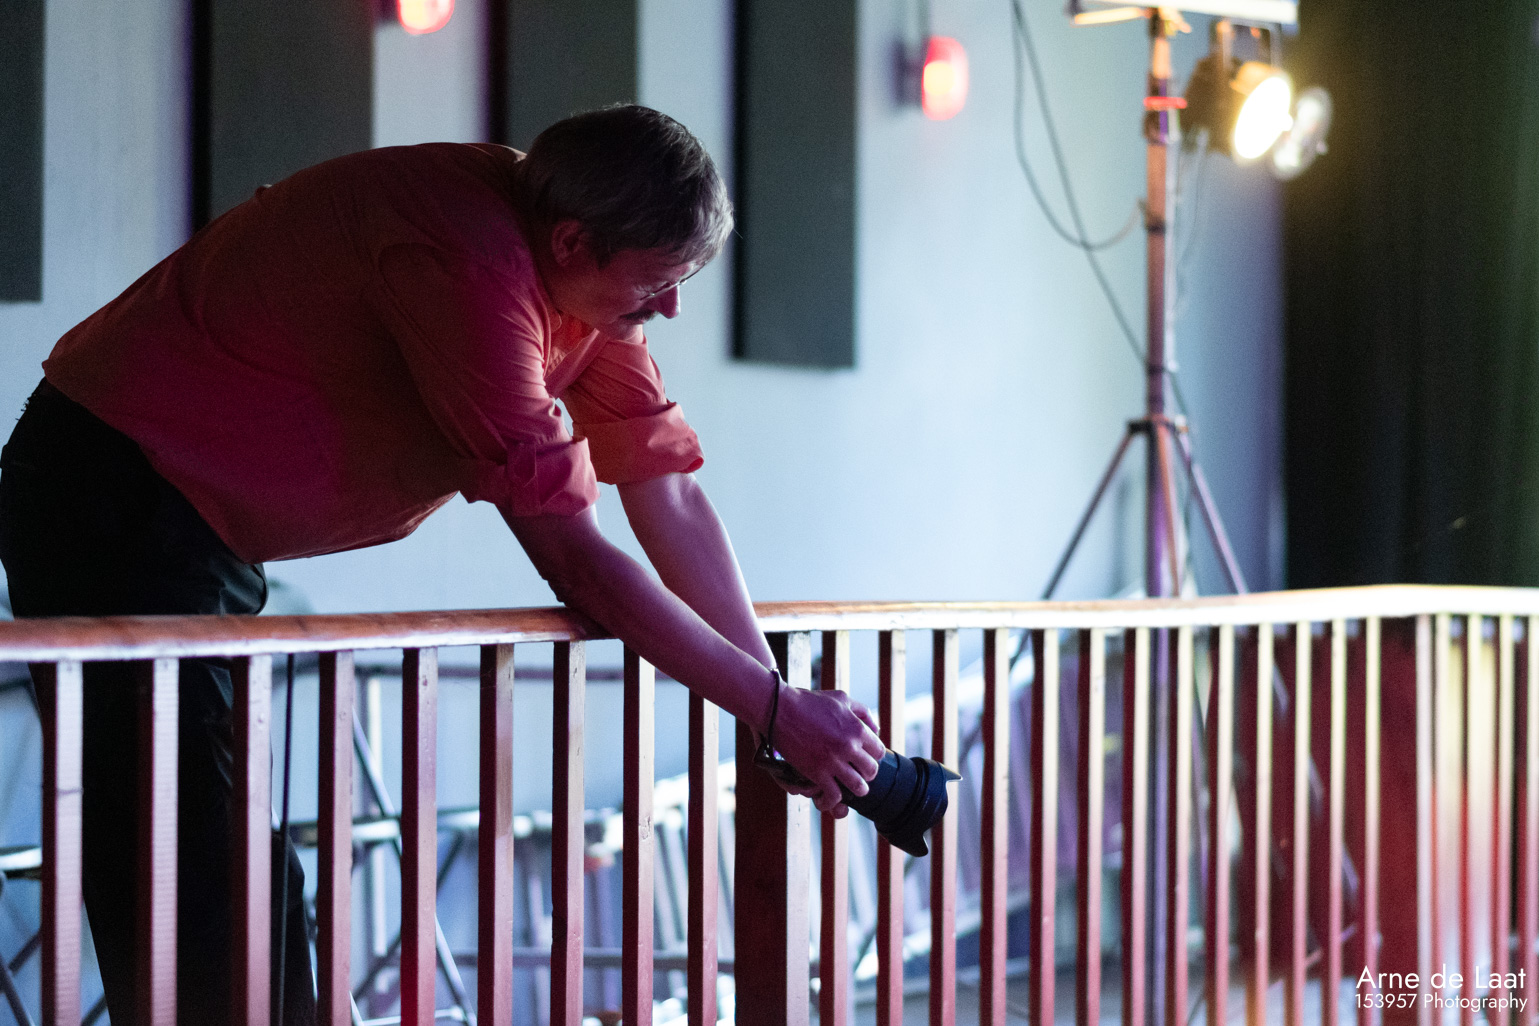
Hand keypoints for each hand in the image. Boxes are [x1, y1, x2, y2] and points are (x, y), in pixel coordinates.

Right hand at [764, 686, 885, 817]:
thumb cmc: (810, 702)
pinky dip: (833, 801)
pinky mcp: (816, 773)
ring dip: (855, 789)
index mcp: (857, 729)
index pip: (879, 752)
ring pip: (858, 787)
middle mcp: (849, 747)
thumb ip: (862, 712)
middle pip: (871, 771)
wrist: (779, 710)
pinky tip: (828, 799)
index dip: (873, 756)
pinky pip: (834, 796)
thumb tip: (875, 729)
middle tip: (857, 772)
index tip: (864, 756)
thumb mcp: (841, 699)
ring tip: (848, 787)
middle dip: (866, 773)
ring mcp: (833, 762)